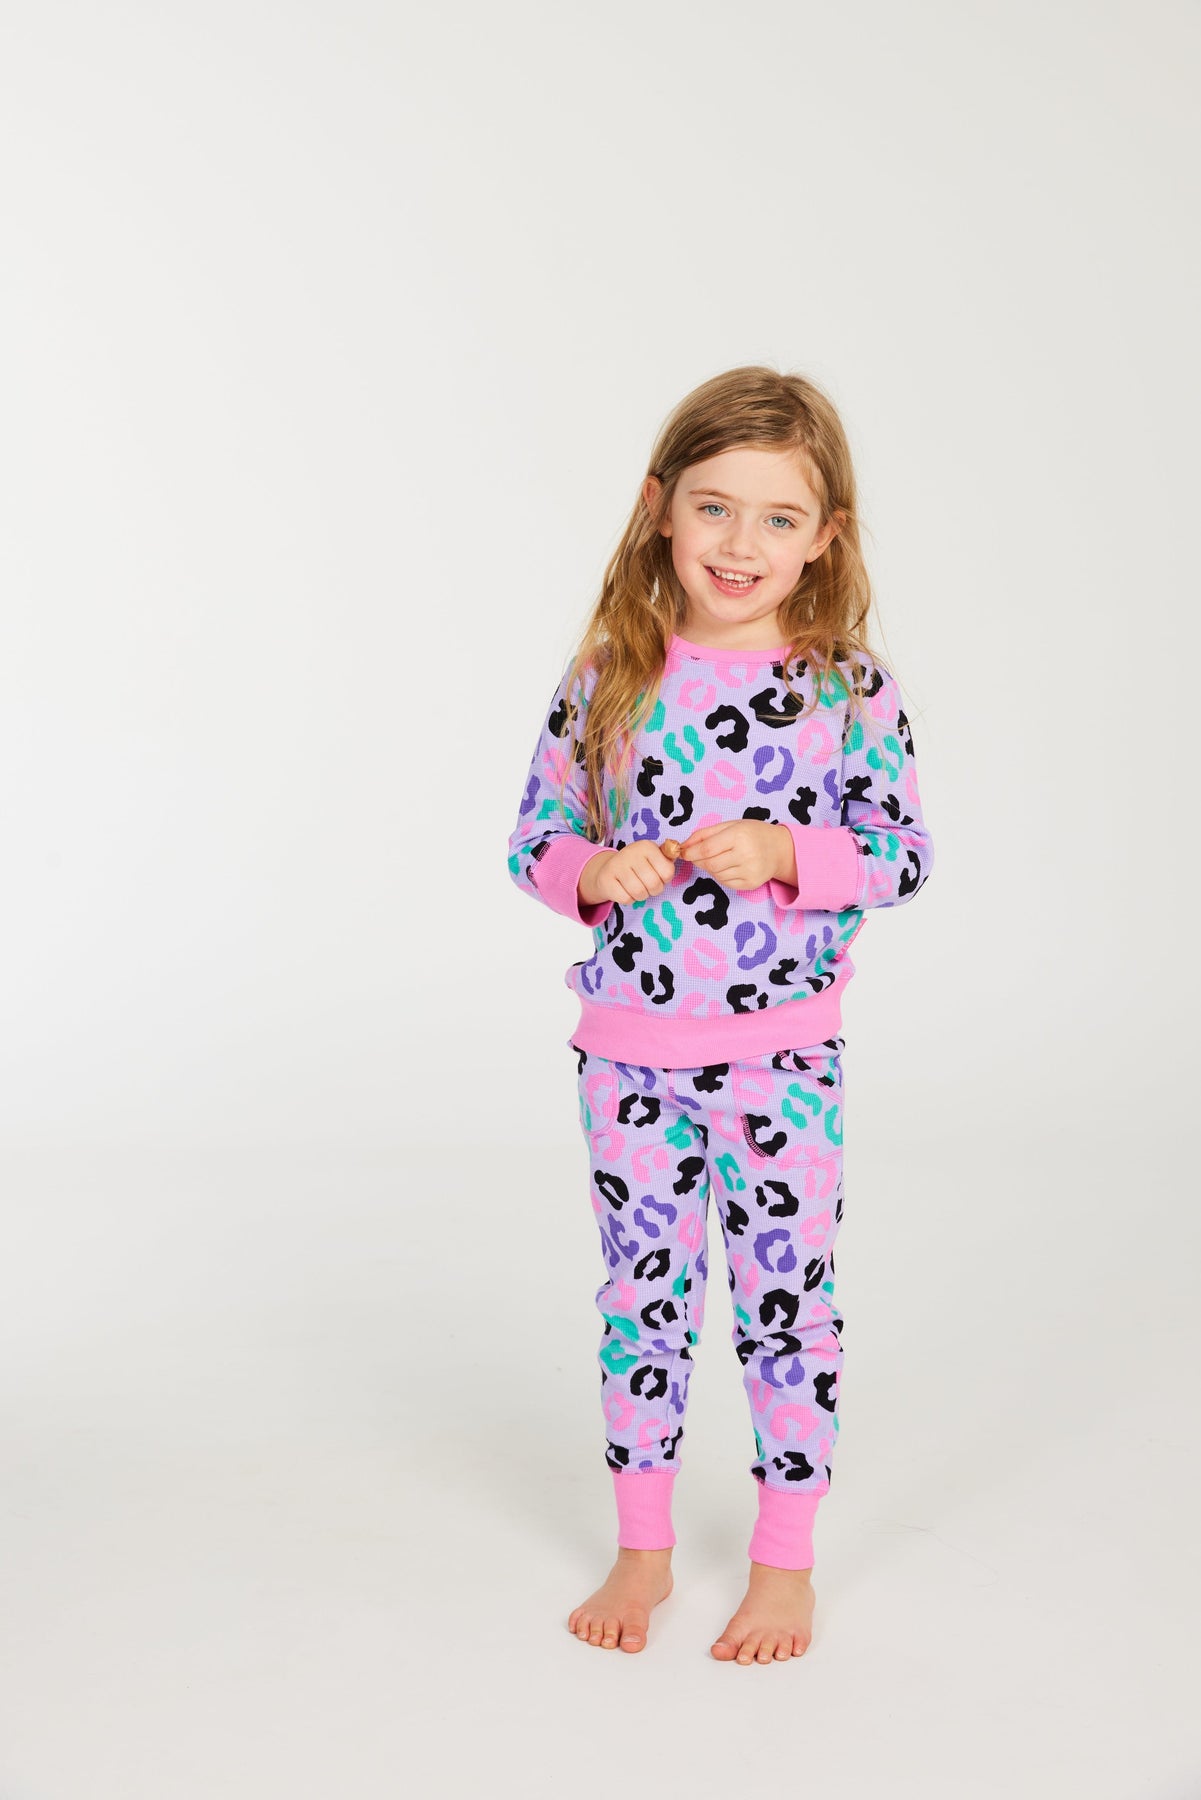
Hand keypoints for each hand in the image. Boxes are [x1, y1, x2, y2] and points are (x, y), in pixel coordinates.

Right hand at [578, 840, 677, 906]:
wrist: (608, 869)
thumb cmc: (638, 865)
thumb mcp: (653, 857)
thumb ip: (667, 857)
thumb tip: (677, 851)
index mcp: (646, 846)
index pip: (668, 871)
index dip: (665, 879)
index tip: (658, 875)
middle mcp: (631, 852)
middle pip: (654, 884)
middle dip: (654, 890)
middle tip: (647, 885)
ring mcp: (617, 866)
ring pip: (640, 893)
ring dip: (641, 895)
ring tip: (637, 888)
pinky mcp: (606, 880)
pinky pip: (626, 899)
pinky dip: (629, 899)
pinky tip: (625, 890)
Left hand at [673, 820, 791, 891]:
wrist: (779, 849)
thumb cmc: (753, 833)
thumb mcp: (730, 825)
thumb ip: (705, 834)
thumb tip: (683, 845)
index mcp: (739, 836)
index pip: (707, 849)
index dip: (691, 852)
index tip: (684, 852)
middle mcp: (746, 855)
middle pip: (710, 864)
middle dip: (698, 861)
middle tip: (696, 856)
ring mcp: (749, 871)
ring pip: (716, 875)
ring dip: (710, 868)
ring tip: (718, 858)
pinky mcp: (750, 884)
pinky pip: (725, 882)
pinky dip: (720, 875)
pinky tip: (727, 866)